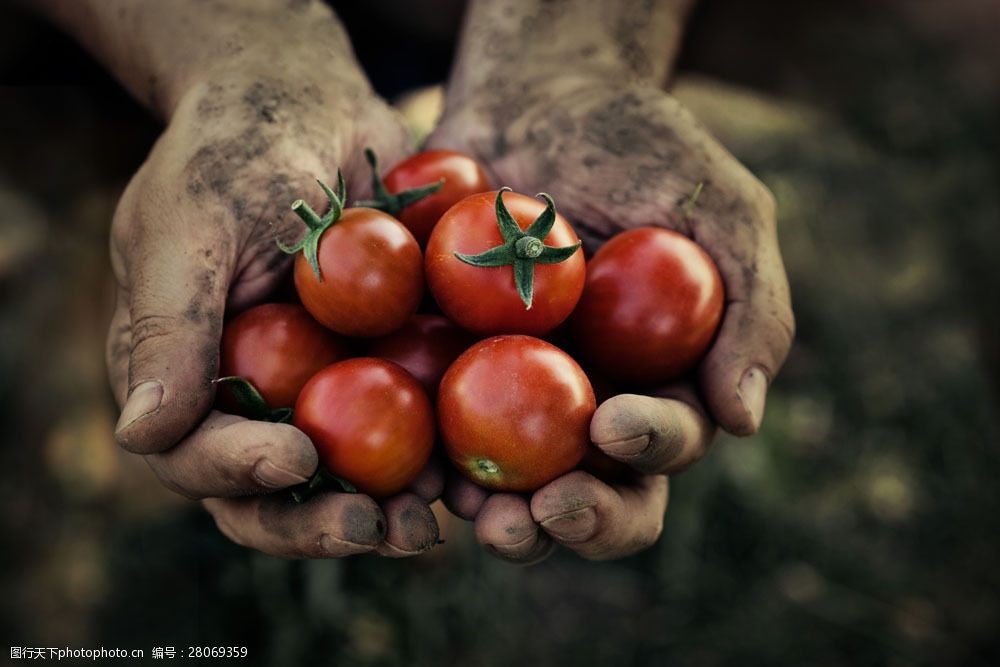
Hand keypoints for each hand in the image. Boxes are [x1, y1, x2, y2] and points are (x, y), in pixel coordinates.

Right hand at [105, 54, 441, 557]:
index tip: (295, 456)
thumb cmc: (235, 152)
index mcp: (187, 379)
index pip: (196, 456)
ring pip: (351, 481)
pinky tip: (478, 476)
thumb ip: (168, 329)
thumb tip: (140, 436)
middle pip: (276, 494)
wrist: (312, 103)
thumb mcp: (190, 227)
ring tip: (434, 521)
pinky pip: (416, 431)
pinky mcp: (389, 372)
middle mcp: (254, 400)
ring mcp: (325, 391)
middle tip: (375, 528)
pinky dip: (444, 460)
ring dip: (391, 512)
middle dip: (320, 522)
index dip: (239, 472)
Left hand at [429, 76, 793, 561]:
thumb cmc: (642, 146)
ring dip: (493, 516)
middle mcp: (585, 406)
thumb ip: (751, 308)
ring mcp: (507, 396)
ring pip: (505, 487)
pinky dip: (419, 458)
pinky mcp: (440, 372)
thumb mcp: (721, 209)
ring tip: (471, 510)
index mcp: (658, 383)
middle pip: (589, 494)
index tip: (615, 424)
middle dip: (574, 519)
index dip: (648, 452)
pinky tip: (408, 467)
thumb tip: (742, 419)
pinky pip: (427, 429)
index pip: (663, 444)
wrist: (537, 96)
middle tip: (544, 512)